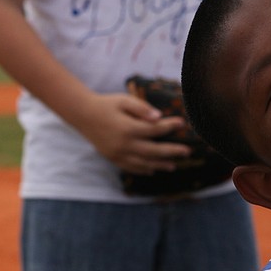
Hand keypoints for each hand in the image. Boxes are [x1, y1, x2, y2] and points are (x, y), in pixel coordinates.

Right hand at [72, 92, 191, 174]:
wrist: (83, 114)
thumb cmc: (107, 104)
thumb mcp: (124, 100)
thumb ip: (142, 108)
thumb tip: (158, 117)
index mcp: (128, 128)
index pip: (155, 130)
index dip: (170, 126)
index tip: (182, 123)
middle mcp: (123, 144)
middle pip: (153, 151)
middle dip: (172, 151)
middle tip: (187, 151)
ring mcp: (117, 154)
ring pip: (143, 163)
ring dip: (160, 165)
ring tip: (173, 165)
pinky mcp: (112, 158)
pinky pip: (131, 167)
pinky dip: (143, 170)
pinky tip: (153, 169)